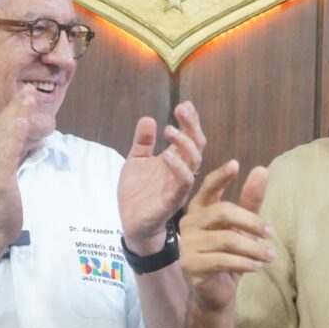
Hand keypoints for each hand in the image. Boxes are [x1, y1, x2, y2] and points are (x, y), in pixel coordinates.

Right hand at [0, 85, 35, 248]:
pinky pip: (7, 155)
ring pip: (4, 136)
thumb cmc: (3, 202)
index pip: (0, 125)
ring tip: (27, 98)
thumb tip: (24, 137)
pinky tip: (20, 124)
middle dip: (16, 106)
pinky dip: (14, 138)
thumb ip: (12, 154)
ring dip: (16, 115)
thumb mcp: (7, 171)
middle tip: (29, 88)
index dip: (13, 108)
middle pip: (2, 126)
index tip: (26, 92)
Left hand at [118, 101, 204, 251]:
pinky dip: (177, 167)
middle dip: (192, 125)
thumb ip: (143, 142)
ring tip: (170, 129)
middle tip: (182, 109)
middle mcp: (182, 170)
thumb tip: (148, 119)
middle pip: (197, 145)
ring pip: (194, 161)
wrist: (131, 223)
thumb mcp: (136, 161)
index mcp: (175, 160)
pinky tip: (166, 155)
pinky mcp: (172, 199)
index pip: (189, 137)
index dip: (189, 121)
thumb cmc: (137, 193)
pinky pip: (183, 182)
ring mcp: (179, 185)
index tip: (184, 104)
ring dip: (184, 143)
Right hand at [179, 160, 272, 312]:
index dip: (221, 176)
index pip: (208, 187)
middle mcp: (188, 223)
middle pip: (223, 212)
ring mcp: (187, 244)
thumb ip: (250, 201)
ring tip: (270, 256)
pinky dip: (245, 263)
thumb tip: (261, 170)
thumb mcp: (242, 226)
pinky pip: (223, 260)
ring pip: (226, 239)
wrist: (215, 292)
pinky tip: (258, 267)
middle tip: (271, 234)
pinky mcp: (190, 265)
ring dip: (253, 248)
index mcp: (199, 208)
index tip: (235, 164)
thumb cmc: (228, 254)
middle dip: (251, 222)